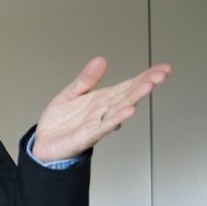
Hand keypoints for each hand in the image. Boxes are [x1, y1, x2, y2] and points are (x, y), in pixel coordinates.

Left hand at [31, 57, 171, 162]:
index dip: (145, 76)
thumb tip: (100, 60)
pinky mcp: (87, 136)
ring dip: (134, 98)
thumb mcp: (71, 93)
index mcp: (102, 99)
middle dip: (145, 84)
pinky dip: (116, 119)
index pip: (128, 85)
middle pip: (128, 95)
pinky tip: (128, 111)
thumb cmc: (60, 122)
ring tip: (148, 87)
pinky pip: (104, 126)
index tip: (163, 67)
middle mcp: (104, 111)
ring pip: (119, 109)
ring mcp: (97, 123)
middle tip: (161, 74)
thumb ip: (87, 78)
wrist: (43, 145)